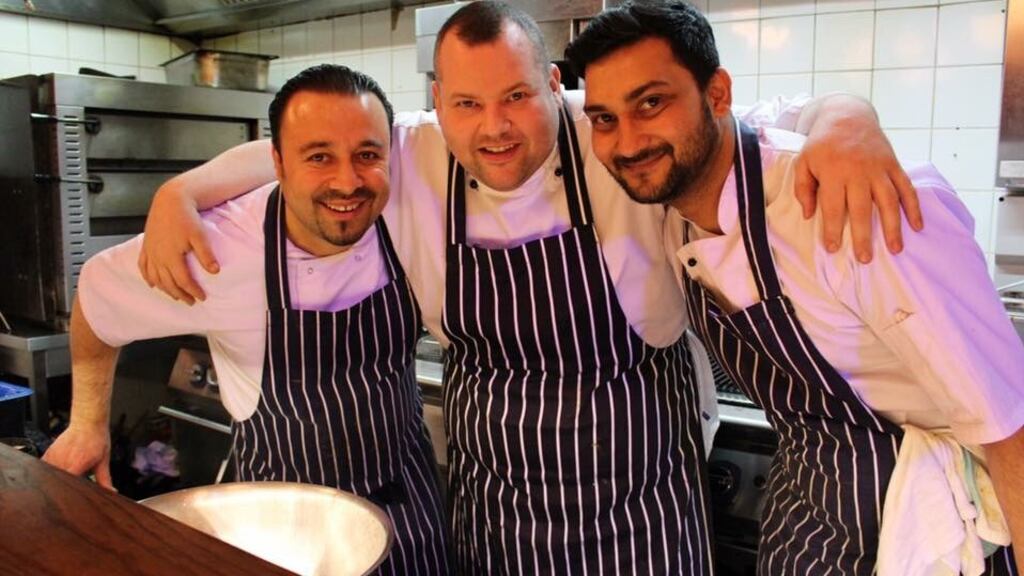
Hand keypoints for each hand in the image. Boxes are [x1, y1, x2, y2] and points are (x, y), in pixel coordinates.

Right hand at [42, 423, 113, 489]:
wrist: (87, 423)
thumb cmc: (97, 440)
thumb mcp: (103, 461)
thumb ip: (104, 479)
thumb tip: (111, 492)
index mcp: (77, 465)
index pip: (69, 487)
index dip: (72, 495)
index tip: (75, 498)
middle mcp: (62, 462)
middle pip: (59, 484)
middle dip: (66, 488)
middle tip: (74, 487)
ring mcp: (53, 458)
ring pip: (50, 478)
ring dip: (58, 480)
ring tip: (69, 476)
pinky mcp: (47, 454)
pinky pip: (45, 470)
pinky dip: (51, 473)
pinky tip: (60, 470)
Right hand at [138, 181, 218, 303]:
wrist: (170, 200)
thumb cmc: (186, 216)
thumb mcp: (200, 235)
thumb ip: (206, 254)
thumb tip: (215, 271)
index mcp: (171, 256)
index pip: (183, 281)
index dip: (193, 291)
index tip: (202, 297)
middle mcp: (158, 257)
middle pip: (168, 283)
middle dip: (180, 294)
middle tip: (191, 301)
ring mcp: (150, 252)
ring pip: (155, 278)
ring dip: (165, 289)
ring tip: (175, 296)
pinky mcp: (146, 246)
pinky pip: (143, 266)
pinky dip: (148, 277)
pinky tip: (152, 284)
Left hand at [794, 104, 923, 262]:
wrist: (847, 115)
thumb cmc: (821, 144)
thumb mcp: (803, 162)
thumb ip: (804, 188)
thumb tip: (809, 215)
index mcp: (833, 172)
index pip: (832, 206)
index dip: (832, 229)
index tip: (832, 249)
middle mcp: (858, 172)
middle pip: (861, 208)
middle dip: (863, 235)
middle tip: (865, 259)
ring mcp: (879, 168)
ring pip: (888, 201)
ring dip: (893, 226)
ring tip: (895, 249)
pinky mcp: (893, 164)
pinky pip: (906, 187)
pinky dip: (914, 206)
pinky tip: (917, 226)